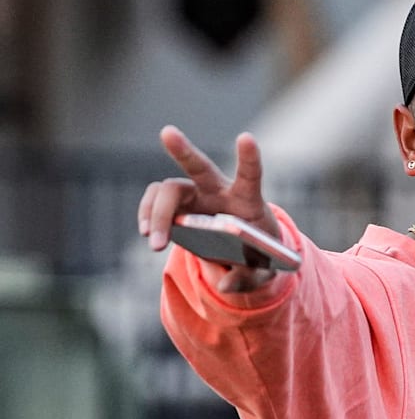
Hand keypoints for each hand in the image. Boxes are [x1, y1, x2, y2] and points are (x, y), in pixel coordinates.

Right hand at [137, 125, 280, 291]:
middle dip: (184, 149)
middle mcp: (219, 191)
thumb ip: (247, 279)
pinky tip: (148, 233)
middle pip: (201, 167)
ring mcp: (195, 196)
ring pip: (169, 188)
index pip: (250, 175)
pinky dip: (148, 216)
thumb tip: (225, 286)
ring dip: (157, 213)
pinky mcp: (177, 206)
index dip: (249, 157)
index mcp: (247, 201)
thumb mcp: (261, 273)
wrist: (243, 252)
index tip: (246, 137)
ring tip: (155, 242)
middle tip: (167, 132)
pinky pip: (155, 202)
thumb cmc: (257, 256)